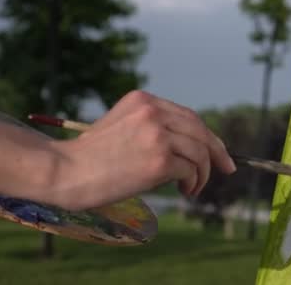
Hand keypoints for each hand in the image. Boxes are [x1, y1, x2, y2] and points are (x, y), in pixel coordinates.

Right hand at [50, 90, 235, 210]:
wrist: (64, 172)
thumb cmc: (90, 157)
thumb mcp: (121, 126)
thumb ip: (153, 127)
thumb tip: (191, 147)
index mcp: (143, 99)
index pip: (188, 116)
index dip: (207, 135)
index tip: (219, 151)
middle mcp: (153, 111)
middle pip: (200, 130)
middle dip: (218, 152)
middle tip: (227, 169)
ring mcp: (157, 134)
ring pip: (200, 151)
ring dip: (203, 173)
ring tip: (193, 188)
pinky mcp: (160, 160)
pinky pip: (191, 170)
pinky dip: (194, 183)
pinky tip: (185, 191)